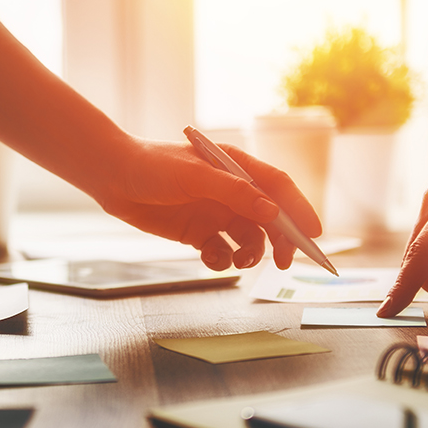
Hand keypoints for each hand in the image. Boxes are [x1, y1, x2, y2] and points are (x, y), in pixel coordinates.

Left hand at [97, 137, 321, 270]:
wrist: (114, 177)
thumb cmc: (154, 165)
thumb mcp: (195, 175)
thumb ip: (234, 193)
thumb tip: (271, 212)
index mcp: (237, 167)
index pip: (279, 187)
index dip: (300, 209)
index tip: (313, 235)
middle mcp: (232, 191)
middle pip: (270, 218)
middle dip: (281, 240)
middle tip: (284, 262)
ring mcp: (216, 212)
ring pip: (249, 239)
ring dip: (251, 253)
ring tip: (241, 261)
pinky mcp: (198, 232)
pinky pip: (222, 251)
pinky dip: (222, 259)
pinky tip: (211, 257)